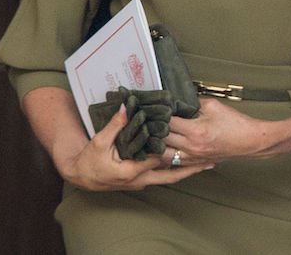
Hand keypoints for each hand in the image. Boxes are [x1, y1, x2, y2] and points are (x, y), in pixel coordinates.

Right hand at [57, 104, 210, 191]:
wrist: (81, 176)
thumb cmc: (89, 161)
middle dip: (190, 169)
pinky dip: (174, 170)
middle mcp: (140, 179)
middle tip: (208, 162)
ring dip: (185, 171)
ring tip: (204, 164)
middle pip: (171, 175)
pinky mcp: (141, 180)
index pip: (157, 158)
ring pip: (169, 177)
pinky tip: (184, 163)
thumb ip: (115, 125)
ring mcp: (142, 182)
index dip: (171, 147)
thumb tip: (125, 107)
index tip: (186, 136)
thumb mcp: (99, 142)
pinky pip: (162, 176)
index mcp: (131, 171)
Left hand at [162, 97, 285, 164]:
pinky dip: (165, 156)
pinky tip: (161, 148)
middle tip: (149, 119)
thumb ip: (193, 102)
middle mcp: (191, 147)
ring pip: (163, 155)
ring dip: (156, 145)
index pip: (167, 122)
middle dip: (154, 129)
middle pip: (161, 139)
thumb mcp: (214, 106)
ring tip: (152, 135)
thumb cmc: (236, 124)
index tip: (154, 107)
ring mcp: (193, 157)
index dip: (158, 114)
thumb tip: (179, 100)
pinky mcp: (195, 162)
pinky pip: (173, 163)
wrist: (250, 141)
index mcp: (195, 131)